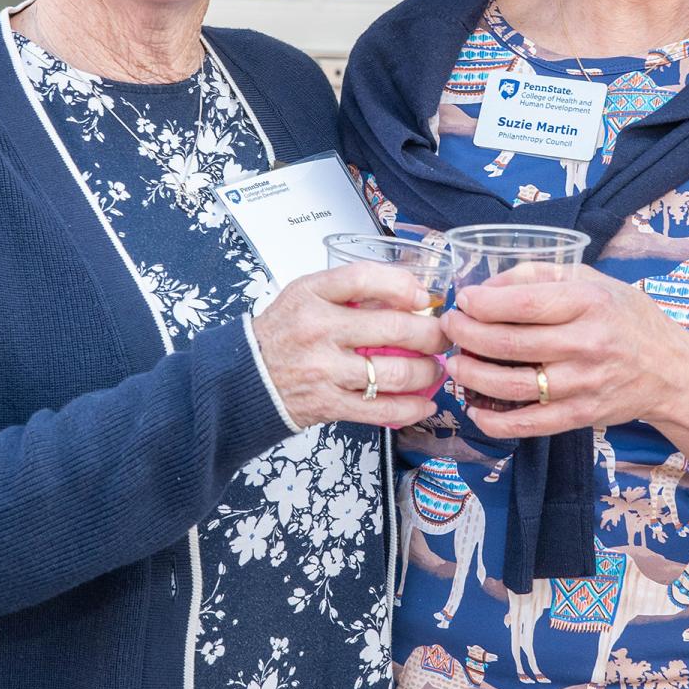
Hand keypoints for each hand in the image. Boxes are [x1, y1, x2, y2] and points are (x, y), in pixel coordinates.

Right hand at [251, 262, 445, 428]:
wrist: (246, 377)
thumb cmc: (283, 332)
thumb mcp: (305, 295)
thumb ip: (349, 291)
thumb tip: (408, 294)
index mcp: (311, 294)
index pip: (364, 278)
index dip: (402, 285)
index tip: (423, 298)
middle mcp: (318, 329)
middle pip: (393, 328)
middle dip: (432, 335)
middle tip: (443, 337)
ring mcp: (324, 369)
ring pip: (395, 373)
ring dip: (428, 373)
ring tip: (435, 370)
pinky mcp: (328, 403)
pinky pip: (381, 409)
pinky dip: (411, 409)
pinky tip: (425, 404)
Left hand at [439, 265, 688, 438]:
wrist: (672, 371)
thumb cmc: (626, 317)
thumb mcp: (593, 280)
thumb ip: (539, 275)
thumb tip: (488, 284)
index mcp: (588, 303)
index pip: (522, 303)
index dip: (482, 303)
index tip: (463, 300)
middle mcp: (585, 344)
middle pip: (507, 343)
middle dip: (465, 335)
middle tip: (449, 328)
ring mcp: (582, 384)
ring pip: (510, 385)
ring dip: (470, 376)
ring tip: (454, 363)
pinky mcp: (580, 415)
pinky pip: (528, 423)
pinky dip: (494, 421)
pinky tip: (474, 409)